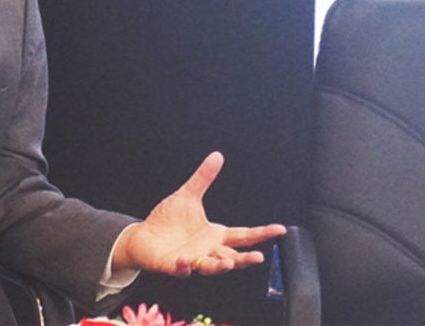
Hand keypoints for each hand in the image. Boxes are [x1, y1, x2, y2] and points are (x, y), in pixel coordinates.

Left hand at [112, 152, 285, 276]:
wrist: (144, 236)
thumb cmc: (168, 220)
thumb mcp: (188, 196)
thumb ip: (203, 178)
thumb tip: (216, 156)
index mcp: (214, 234)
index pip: (244, 235)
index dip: (262, 233)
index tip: (280, 229)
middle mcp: (207, 250)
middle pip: (232, 257)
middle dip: (245, 259)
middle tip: (258, 256)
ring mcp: (192, 259)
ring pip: (210, 267)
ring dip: (220, 266)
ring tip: (229, 264)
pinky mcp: (174, 265)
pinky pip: (181, 269)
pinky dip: (184, 266)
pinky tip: (185, 260)